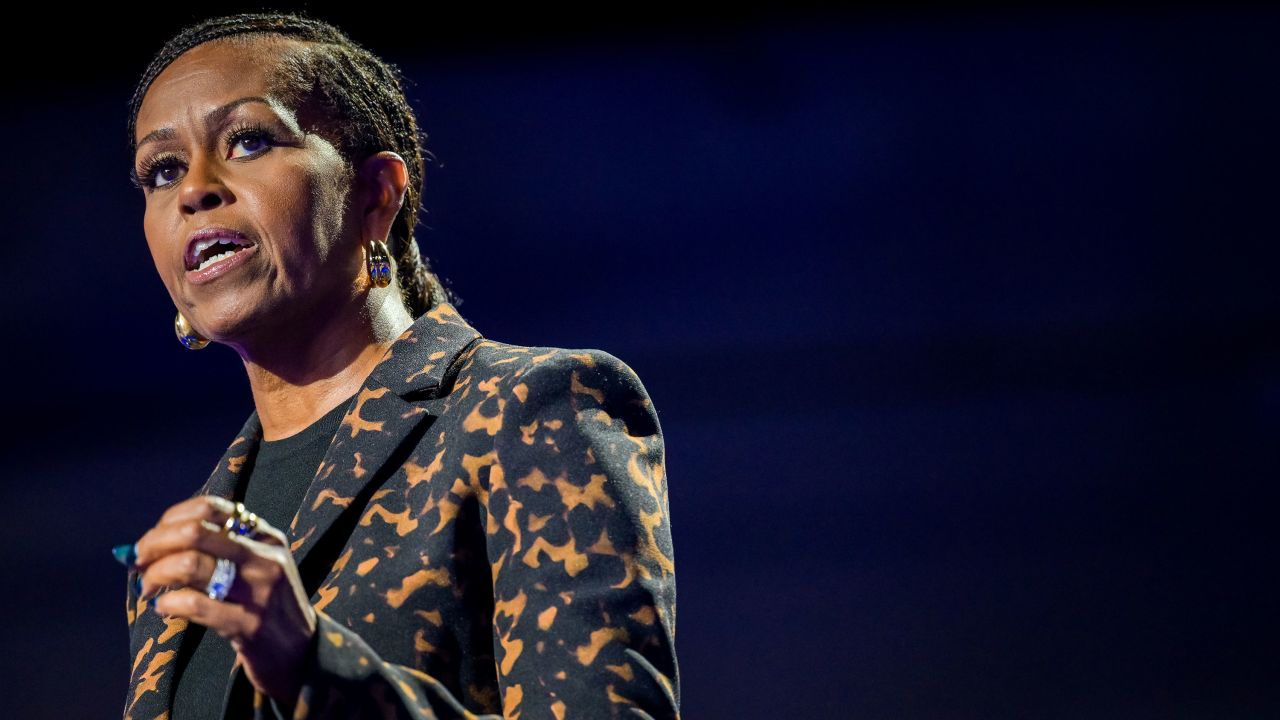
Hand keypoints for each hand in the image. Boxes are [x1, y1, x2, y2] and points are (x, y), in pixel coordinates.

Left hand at [135, 495, 316, 701]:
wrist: (302, 655)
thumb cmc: (266, 609)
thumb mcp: (257, 569)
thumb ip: (219, 552)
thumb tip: (148, 546)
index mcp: (267, 538)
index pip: (210, 509)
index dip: (170, 520)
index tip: (150, 540)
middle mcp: (265, 558)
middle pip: (195, 532)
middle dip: (154, 544)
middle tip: (137, 562)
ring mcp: (259, 590)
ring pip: (191, 564)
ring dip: (155, 575)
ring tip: (146, 589)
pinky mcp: (248, 624)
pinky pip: (194, 604)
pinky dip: (168, 603)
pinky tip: (162, 609)